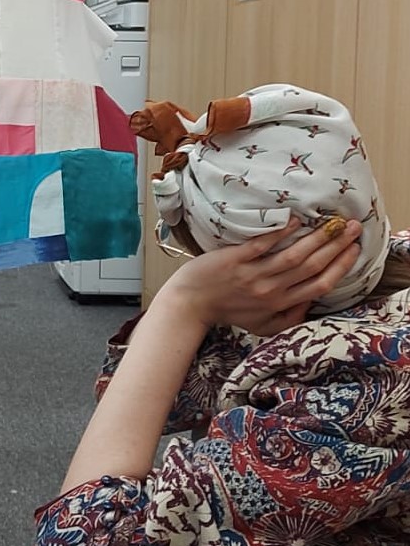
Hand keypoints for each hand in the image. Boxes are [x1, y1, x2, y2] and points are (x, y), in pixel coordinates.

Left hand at [160, 216, 362, 336]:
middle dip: (338, 246)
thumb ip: (288, 317)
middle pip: (313, 267)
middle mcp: (270, 291)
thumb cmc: (226, 311)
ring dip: (318, 237)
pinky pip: (262, 245)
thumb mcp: (261, 325)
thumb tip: (310, 303)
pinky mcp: (234, 261)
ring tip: (334, 221)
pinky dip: (281, 233)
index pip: (321, 285)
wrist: (189, 304)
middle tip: (354, 227)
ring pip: (294, 256)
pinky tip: (296, 220)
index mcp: (280, 305)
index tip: (356, 249)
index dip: (342, 267)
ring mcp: (253, 275)